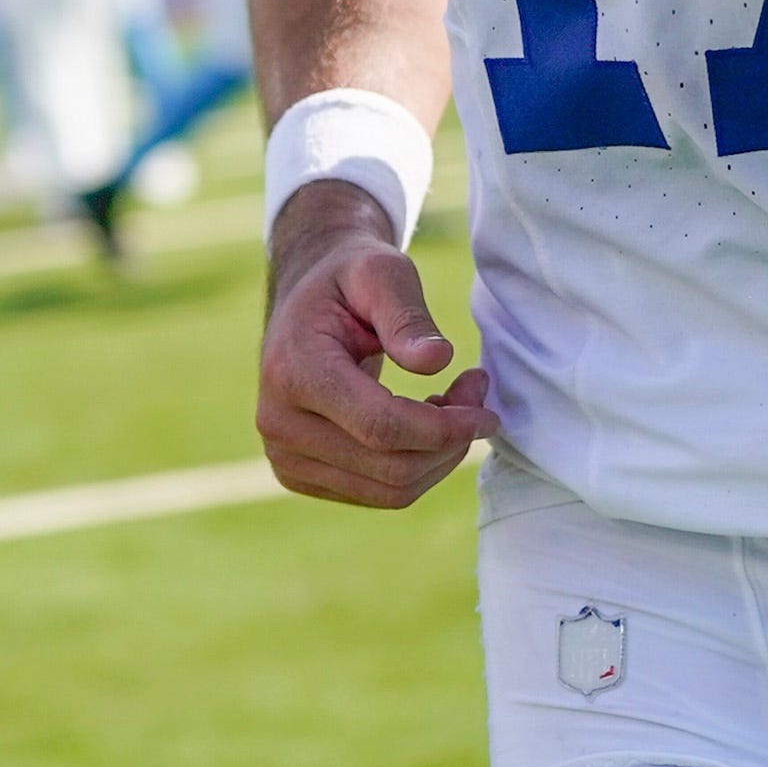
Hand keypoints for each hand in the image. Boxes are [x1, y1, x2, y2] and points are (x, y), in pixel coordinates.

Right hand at [256, 179, 494, 507]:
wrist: (305, 301)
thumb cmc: (349, 279)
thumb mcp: (382, 272)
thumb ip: (408, 316)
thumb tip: (438, 360)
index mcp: (294, 371)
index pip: (382, 427)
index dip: (445, 428)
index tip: (488, 412)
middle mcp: (280, 424)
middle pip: (390, 467)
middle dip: (450, 440)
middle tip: (477, 393)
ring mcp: (285, 456)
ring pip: (389, 490)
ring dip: (439, 457)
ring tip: (457, 405)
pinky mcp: (299, 475)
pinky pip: (377, 494)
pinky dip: (417, 467)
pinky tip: (425, 424)